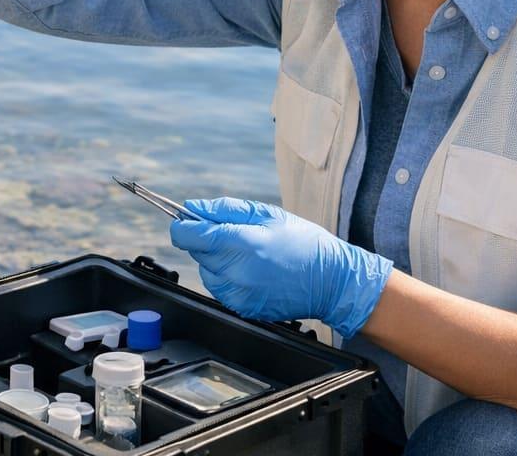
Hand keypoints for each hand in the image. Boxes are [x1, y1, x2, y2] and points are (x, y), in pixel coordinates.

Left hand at [169, 197, 392, 338]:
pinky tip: (252, 270)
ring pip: (206, 271)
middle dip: (207, 240)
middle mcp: (236, 271)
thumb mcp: (267, 214)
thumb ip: (225, 209)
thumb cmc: (305, 243)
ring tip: (248, 254)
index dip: (183, 224)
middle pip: (196, 252)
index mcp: (241, 242)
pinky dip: (228, 278)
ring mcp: (239, 294)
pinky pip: (220, 288)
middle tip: (236, 234)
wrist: (333, 282)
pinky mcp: (243, 308)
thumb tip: (193, 208)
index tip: (188, 219)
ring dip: (217, 260)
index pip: (187, 235)